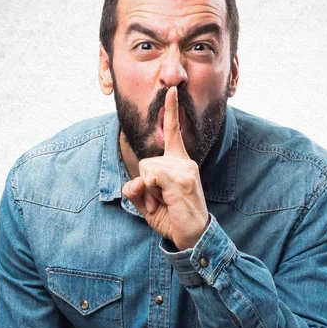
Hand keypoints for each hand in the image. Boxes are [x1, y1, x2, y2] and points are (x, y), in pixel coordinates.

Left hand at [122, 87, 209, 249]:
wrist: (193, 236)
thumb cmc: (172, 218)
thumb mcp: (147, 203)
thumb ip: (135, 190)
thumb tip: (133, 182)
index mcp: (179, 163)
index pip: (174, 133)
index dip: (171, 112)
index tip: (171, 91)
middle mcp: (184, 162)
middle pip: (146, 161)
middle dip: (145, 185)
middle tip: (161, 201)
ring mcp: (185, 169)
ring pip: (147, 169)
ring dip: (148, 191)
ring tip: (164, 203)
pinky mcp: (182, 179)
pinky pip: (151, 176)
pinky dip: (151, 192)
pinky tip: (165, 202)